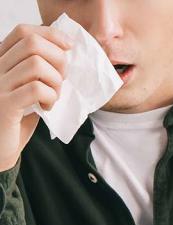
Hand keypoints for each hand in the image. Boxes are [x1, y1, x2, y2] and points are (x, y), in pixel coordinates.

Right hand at [0, 25, 70, 171]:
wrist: (0, 148)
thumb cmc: (18, 117)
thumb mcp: (30, 88)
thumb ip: (41, 71)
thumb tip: (67, 53)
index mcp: (1, 60)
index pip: (23, 31)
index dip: (50, 35)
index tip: (69, 46)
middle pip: (32, 44)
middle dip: (58, 59)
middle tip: (61, 80)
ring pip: (36, 65)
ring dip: (56, 82)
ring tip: (53, 97)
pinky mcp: (4, 105)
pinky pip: (36, 89)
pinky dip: (50, 97)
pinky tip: (47, 108)